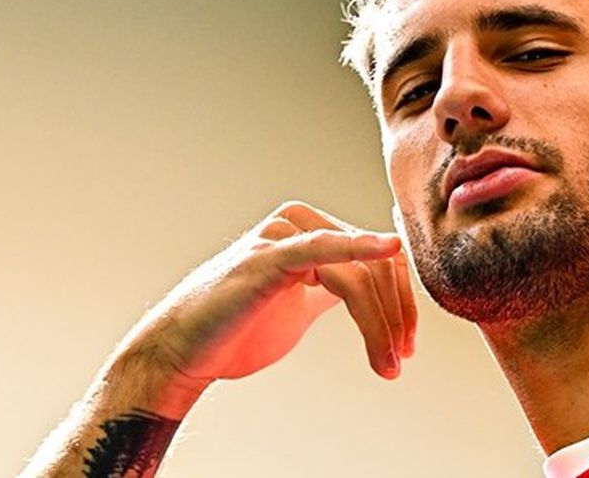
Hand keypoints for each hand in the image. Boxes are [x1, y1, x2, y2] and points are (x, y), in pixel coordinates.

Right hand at [119, 201, 417, 402]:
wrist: (182, 354)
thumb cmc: (239, 329)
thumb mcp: (304, 304)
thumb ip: (340, 288)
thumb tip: (382, 291)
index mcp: (314, 231)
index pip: (381, 260)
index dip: (403, 303)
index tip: (406, 346)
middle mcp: (301, 224)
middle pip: (377, 268)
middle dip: (395, 318)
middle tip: (397, 361)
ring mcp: (282, 236)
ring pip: (358, 276)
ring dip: (379, 324)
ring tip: (385, 364)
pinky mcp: (267, 257)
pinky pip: (321, 249)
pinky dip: (358, 248)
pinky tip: (386, 248)